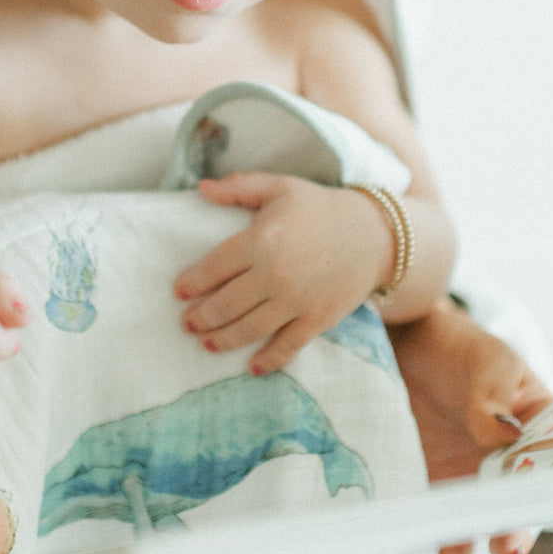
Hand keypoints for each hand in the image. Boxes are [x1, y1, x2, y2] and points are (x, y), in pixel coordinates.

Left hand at [174, 173, 388, 375]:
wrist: (373, 234)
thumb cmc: (318, 207)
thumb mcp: (278, 186)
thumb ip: (237, 187)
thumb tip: (201, 188)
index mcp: (262, 239)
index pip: (215, 267)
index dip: (192, 282)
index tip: (178, 292)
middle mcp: (276, 273)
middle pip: (226, 304)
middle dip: (202, 317)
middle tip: (187, 323)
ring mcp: (297, 301)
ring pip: (250, 328)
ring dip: (223, 340)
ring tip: (206, 343)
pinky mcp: (317, 319)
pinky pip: (287, 346)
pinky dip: (268, 360)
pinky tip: (252, 366)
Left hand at [389, 299, 552, 553]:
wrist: (404, 344)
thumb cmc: (459, 344)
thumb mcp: (486, 359)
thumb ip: (494, 394)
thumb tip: (503, 434)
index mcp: (541, 424)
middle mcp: (514, 456)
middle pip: (524, 499)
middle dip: (518, 524)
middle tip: (506, 543)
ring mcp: (477, 471)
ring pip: (487, 514)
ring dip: (477, 536)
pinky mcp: (440, 481)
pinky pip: (447, 513)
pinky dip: (443, 532)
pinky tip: (437, 549)